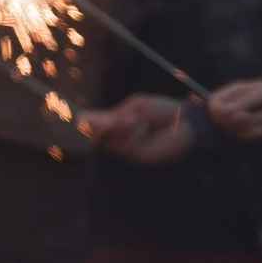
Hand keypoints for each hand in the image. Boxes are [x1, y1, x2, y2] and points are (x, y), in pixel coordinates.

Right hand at [79, 93, 195, 164]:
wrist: (186, 121)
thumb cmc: (163, 111)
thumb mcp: (137, 106)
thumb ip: (114, 115)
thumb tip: (89, 119)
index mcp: (118, 124)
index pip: (96, 126)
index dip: (85, 123)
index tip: (75, 117)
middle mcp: (120, 137)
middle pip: (97, 136)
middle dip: (100, 126)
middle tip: (113, 117)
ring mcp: (128, 148)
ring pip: (109, 141)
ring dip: (119, 127)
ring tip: (136, 119)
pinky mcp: (138, 156)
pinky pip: (125, 145)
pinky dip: (131, 132)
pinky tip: (142, 126)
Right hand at [209, 76, 261, 140]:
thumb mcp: (261, 94)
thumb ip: (242, 104)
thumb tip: (224, 112)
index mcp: (234, 92)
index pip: (214, 102)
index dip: (216, 109)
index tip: (224, 113)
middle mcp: (234, 106)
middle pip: (219, 118)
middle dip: (234, 119)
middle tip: (248, 115)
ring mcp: (241, 119)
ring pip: (233, 128)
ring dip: (250, 123)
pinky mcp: (249, 131)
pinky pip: (244, 135)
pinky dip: (257, 130)